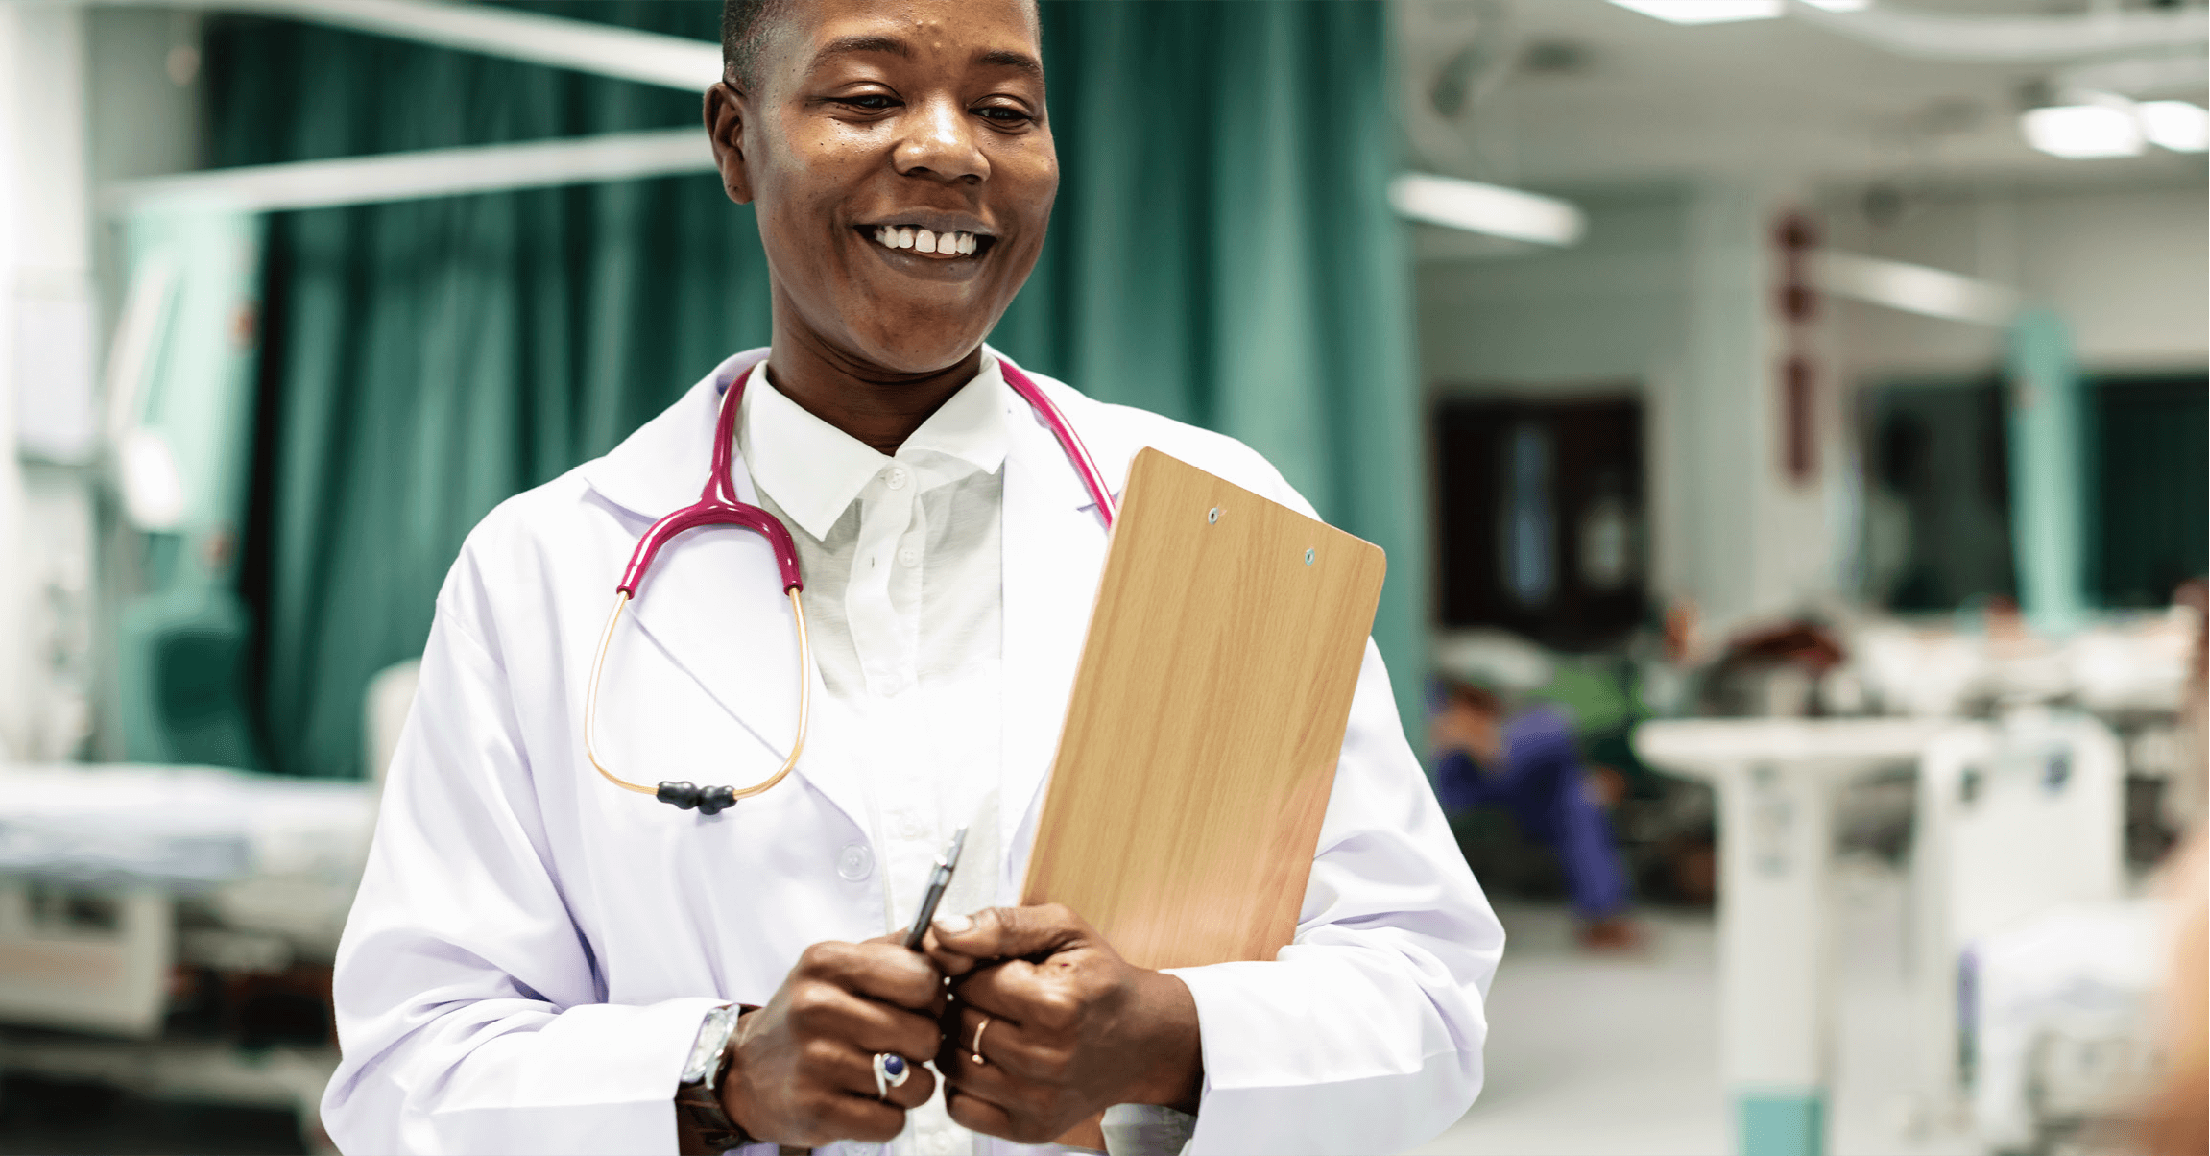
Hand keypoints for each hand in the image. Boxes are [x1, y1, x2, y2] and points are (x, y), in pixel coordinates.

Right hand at [721, 935, 943, 1144]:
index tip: (916, 1005)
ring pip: (915, 1083)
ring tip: (881, 1073)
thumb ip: (900, 949)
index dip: (933, 997)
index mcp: (828, 962)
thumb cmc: (808, 1016)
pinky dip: (888, 1116)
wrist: (747, 1072)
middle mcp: (817, 1007)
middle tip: (897, 1044)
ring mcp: (816, 1061)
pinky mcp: (817, 1110)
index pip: (924, 978)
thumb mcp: (842, 967)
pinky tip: (864, 1099)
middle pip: (926, 1035)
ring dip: (909, 1084)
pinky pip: (893, 1122)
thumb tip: (955, 943)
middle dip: (923, 1045)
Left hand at [924, 904, 1202, 1142]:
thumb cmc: (1100, 981)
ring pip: (952, 1064)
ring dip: (961, 1042)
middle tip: (999, 999)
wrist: (1143, 1039)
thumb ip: (1000, 924)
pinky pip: (960, 1107)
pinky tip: (993, 1062)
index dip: (975, 970)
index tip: (998, 971)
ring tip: (995, 1027)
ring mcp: (1039, 1100)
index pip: (968, 982)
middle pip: (959, 1023)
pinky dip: (965, 1084)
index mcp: (1057, 1004)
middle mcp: (1048, 1058)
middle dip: (968, 1004)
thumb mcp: (1062, 930)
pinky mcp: (1031, 1128)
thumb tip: (942, 932)